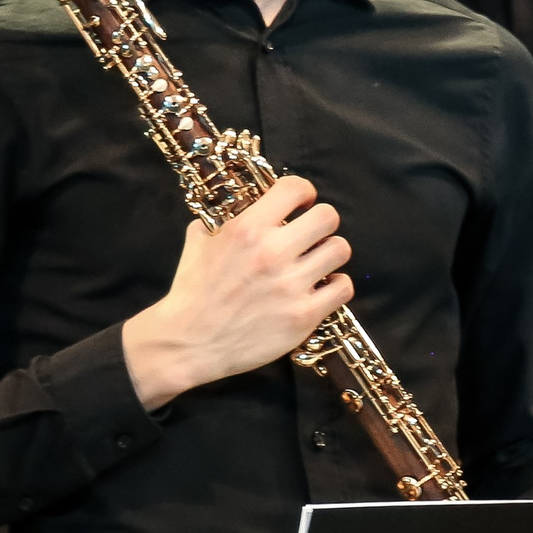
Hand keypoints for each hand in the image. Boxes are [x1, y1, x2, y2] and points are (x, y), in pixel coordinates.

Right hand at [122, 176, 352, 408]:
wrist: (189, 343)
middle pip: (328, 217)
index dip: (304, 193)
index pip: (295, 189)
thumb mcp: (198, 243)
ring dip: (330, 254)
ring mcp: (291, 285)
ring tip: (316, 263)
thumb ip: (221, 221)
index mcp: (247, 229)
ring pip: (340, 250)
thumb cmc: (192, 293)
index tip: (303, 204)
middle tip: (312, 236)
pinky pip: (343, 288)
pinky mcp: (304, 315)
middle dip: (321, 223)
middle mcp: (273, 252)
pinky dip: (336, 286)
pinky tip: (323, 288)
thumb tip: (236, 207)